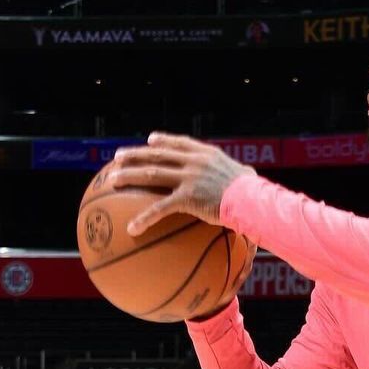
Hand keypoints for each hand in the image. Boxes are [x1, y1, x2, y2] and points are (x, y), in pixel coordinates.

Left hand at [109, 133, 254, 236]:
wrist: (253, 200)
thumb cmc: (256, 194)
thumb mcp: (247, 177)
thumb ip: (240, 176)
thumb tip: (250, 180)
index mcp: (206, 154)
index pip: (179, 143)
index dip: (162, 141)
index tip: (149, 140)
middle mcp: (193, 161)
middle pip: (157, 154)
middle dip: (134, 154)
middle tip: (117, 156)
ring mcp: (188, 178)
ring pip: (151, 174)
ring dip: (129, 176)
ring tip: (112, 180)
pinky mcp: (187, 197)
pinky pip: (160, 208)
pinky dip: (144, 218)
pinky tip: (132, 228)